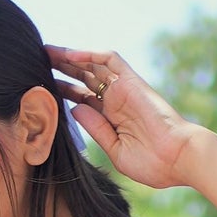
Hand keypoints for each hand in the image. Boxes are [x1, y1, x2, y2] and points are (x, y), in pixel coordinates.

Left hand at [46, 45, 204, 189]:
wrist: (180, 159)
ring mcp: (124, 90)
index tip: (40, 90)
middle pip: (84, 79)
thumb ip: (96, 130)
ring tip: (45, 51)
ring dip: (70, 57)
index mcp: (112, 120)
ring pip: (93, 65)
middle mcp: (117, 101)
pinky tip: (69, 54)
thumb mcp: (116, 151)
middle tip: (36, 63)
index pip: (83, 99)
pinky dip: (90, 54)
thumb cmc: (154, 164)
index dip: (62, 92)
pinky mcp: (133, 81)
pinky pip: (110, 59)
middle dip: (61, 70)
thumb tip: (74, 108)